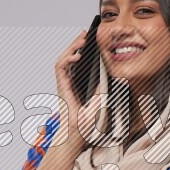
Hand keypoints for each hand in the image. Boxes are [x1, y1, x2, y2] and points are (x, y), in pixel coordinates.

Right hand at [54, 30, 102, 145]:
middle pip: (71, 58)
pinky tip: (76, 56)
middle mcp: (70, 83)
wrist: (77, 135)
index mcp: (79, 84)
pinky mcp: (61, 87)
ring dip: (71, 48)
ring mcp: (64, 85)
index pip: (79, 63)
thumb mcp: (100, 102)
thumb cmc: (87, 123)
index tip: (91, 40)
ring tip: (81, 40)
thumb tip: (108, 75)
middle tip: (85, 34)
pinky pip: (60, 69)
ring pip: (64, 60)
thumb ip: (102, 89)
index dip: (83, 50)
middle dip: (77, 44)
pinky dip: (66, 60)